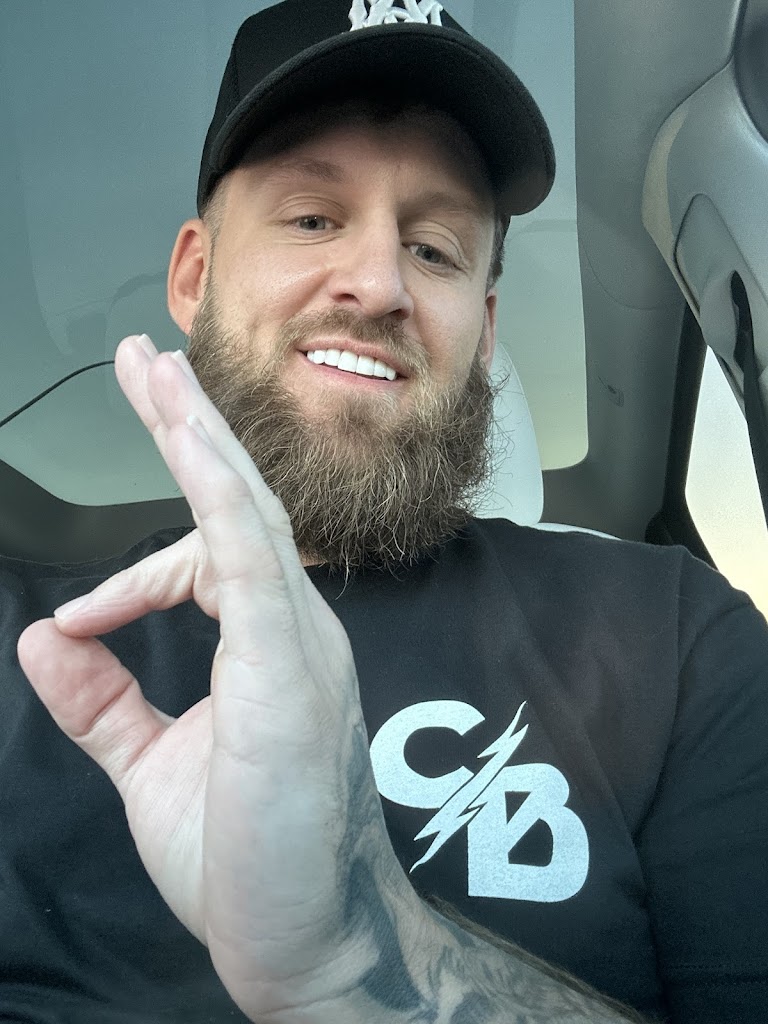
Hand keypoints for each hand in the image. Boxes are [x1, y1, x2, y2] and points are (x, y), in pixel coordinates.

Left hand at [17, 334, 424, 1021]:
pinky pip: (253, 558)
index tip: (80, 616)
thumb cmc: (246, 856)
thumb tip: (44, 639)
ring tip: (157, 371)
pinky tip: (186, 438)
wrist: (306, 941)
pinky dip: (218, 495)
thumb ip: (100, 700)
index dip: (137, 573)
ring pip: (250, 513)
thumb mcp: (150, 766)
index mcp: (269, 647)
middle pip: (239, 505)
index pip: (210, 564)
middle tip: (147, 361)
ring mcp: (300, 643)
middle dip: (188, 430)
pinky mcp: (288, 668)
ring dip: (199, 438)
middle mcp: (295, 630)